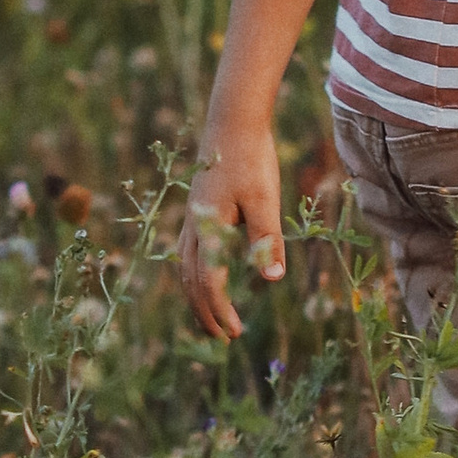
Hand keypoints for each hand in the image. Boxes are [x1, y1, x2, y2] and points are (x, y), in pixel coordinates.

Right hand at [179, 122, 284, 342]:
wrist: (232, 120)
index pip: (209, 282)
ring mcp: (192, 216)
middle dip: (205, 312)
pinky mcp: (197, 206)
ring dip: (196, 295)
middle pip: (191, 280)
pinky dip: (193, 273)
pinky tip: (206, 274)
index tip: (235, 333)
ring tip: (210, 316)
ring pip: (185, 267)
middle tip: (224, 338)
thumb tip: (272, 278)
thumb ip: (266, 238)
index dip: (220, 310)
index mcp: (210, 227)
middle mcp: (194, 225)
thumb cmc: (252, 158)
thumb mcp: (266, 199)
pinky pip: (187, 251)